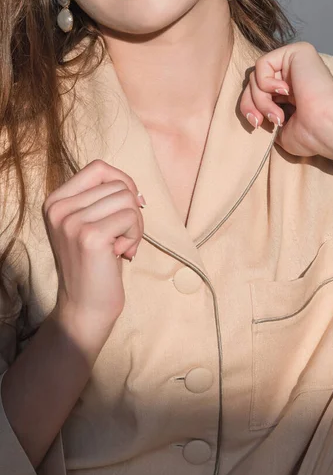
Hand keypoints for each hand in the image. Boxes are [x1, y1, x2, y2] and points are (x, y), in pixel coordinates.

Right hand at [42, 159, 145, 348]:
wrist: (85, 306)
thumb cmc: (95, 265)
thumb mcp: (90, 225)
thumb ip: (104, 200)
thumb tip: (134, 189)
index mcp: (55, 201)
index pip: (99, 167)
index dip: (122, 183)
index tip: (127, 209)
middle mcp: (58, 208)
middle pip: (118, 184)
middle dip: (131, 210)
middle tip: (123, 238)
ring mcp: (72, 221)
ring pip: (127, 199)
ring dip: (135, 225)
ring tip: (121, 246)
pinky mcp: (90, 236)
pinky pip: (131, 217)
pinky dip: (135, 236)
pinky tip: (122, 254)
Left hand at [239, 42, 332, 162]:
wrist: (327, 128)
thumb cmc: (311, 135)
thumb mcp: (280, 131)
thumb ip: (266, 116)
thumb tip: (252, 111)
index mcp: (293, 91)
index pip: (259, 93)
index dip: (250, 109)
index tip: (257, 125)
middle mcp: (295, 74)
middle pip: (253, 83)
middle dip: (250, 105)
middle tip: (259, 122)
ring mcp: (296, 62)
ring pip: (256, 76)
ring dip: (260, 100)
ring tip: (278, 115)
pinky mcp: (297, 51)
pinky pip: (263, 64)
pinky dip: (266, 83)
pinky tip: (285, 92)